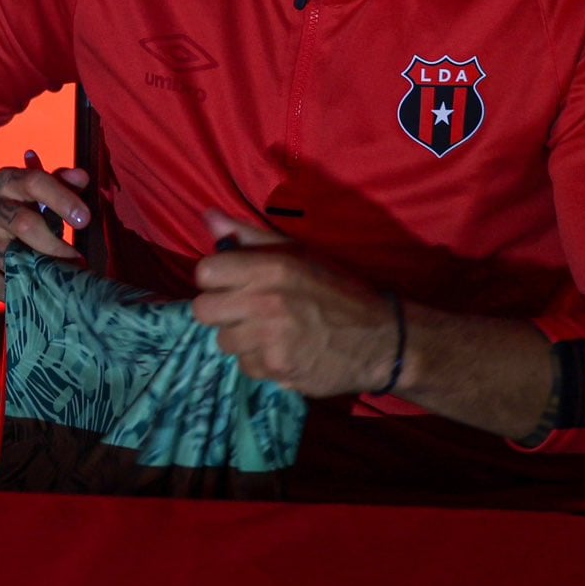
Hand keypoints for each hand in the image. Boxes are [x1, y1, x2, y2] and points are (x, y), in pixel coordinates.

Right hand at [0, 150, 90, 302]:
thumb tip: (82, 178)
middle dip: (56, 246)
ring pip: (12, 258)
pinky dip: (19, 289)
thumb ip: (58, 183)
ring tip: (58, 278)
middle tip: (77, 262)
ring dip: (41, 272)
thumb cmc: (9, 207)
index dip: (62, 200)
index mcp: (5, 182)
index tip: (84, 219)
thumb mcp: (30, 190)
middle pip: (25, 224)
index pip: (34, 182)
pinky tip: (32, 288)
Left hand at [190, 211, 399, 397]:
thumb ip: (249, 237)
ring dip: (241, 339)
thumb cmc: (336, 289)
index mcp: (271, 267)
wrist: (381, 338)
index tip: (230, 283)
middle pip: (203, 310)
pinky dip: (260, 362)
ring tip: (269, 331)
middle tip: (244, 310)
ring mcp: (271, 338)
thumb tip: (208, 216)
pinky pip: (245, 366)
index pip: (205, 272)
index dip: (214, 279)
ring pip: (223, 341)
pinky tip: (282, 351)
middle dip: (220, 311)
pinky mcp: (278, 368)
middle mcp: (266, 301)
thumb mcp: (298, 253)